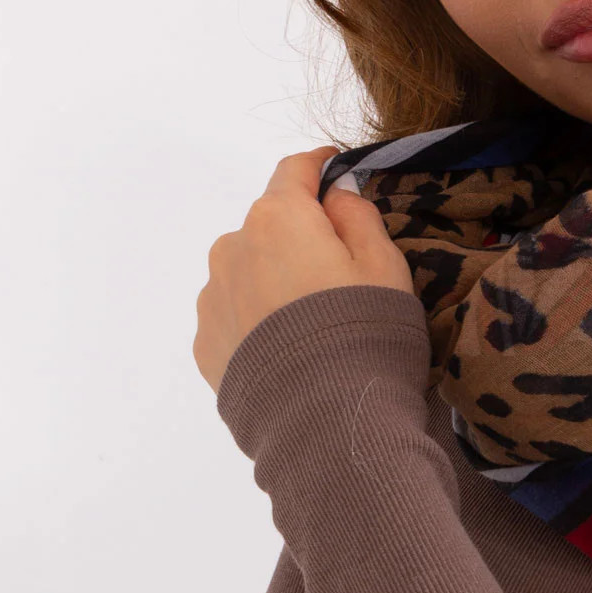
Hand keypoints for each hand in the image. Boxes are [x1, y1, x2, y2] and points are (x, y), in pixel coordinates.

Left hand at [194, 148, 415, 393]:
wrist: (325, 425)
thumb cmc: (366, 333)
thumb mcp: (386, 267)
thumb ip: (358, 216)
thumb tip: (335, 192)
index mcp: (278, 218)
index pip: (294, 171)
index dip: (318, 166)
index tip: (335, 168)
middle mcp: (232, 247)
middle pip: (270, 225)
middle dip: (300, 236)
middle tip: (339, 275)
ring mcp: (213, 297)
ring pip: (248, 270)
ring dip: (274, 279)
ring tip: (311, 324)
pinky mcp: (205, 344)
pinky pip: (235, 315)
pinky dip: (259, 320)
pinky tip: (289, 351)